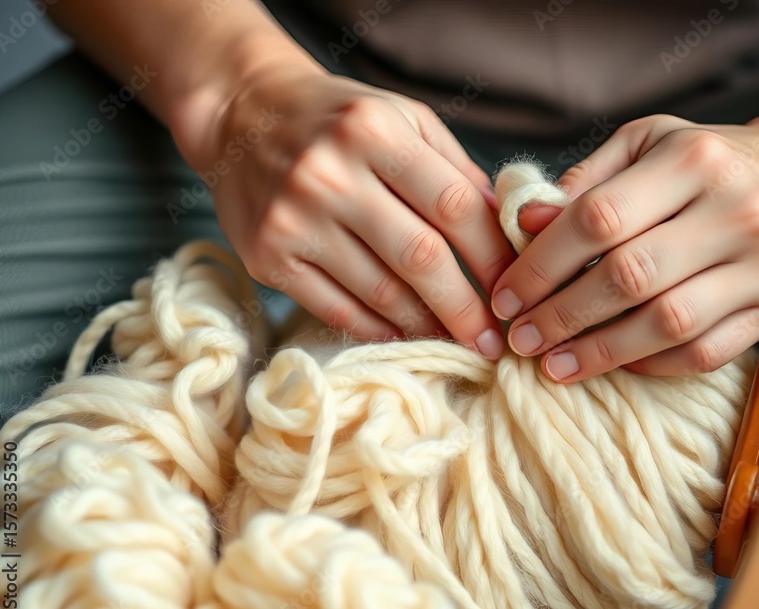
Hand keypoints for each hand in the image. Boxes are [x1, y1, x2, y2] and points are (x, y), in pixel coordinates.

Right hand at [179, 60, 512, 356]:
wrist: (242, 116)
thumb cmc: (340, 120)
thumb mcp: (403, 119)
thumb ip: (455, 170)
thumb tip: (507, 235)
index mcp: (373, 131)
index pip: (453, 205)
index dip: (492, 256)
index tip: (515, 290)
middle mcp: (328, 173)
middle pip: (419, 257)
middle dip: (465, 307)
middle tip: (493, 341)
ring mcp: (292, 218)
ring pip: (379, 292)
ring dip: (426, 325)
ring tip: (455, 341)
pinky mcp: (267, 257)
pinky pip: (335, 308)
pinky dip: (378, 330)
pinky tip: (405, 336)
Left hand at [491, 85, 758, 379]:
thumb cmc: (711, 160)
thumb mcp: (650, 143)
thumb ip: (587, 181)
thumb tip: (525, 224)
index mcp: (695, 159)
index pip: (598, 218)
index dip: (541, 264)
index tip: (507, 295)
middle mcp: (737, 210)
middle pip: (628, 276)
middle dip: (561, 314)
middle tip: (520, 339)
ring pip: (667, 323)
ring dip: (600, 352)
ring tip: (554, 364)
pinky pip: (703, 353)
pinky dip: (651, 364)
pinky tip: (613, 364)